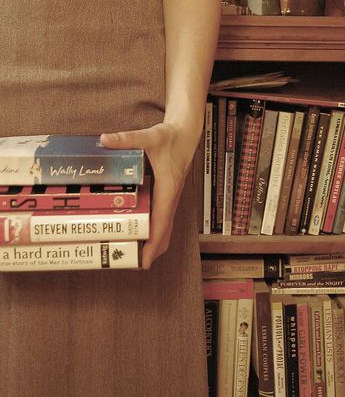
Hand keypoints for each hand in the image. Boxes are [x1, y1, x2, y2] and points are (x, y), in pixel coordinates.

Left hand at [100, 123, 195, 269]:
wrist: (187, 132)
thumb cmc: (172, 136)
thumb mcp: (150, 136)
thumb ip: (127, 139)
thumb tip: (105, 139)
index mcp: (168, 187)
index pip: (161, 221)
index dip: (154, 243)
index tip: (146, 261)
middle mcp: (171, 196)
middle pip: (165, 231)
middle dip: (153, 250)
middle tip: (134, 264)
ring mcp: (170, 196)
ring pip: (165, 226)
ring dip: (155, 242)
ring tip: (136, 255)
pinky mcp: (168, 193)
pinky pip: (163, 217)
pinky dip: (155, 230)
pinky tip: (141, 232)